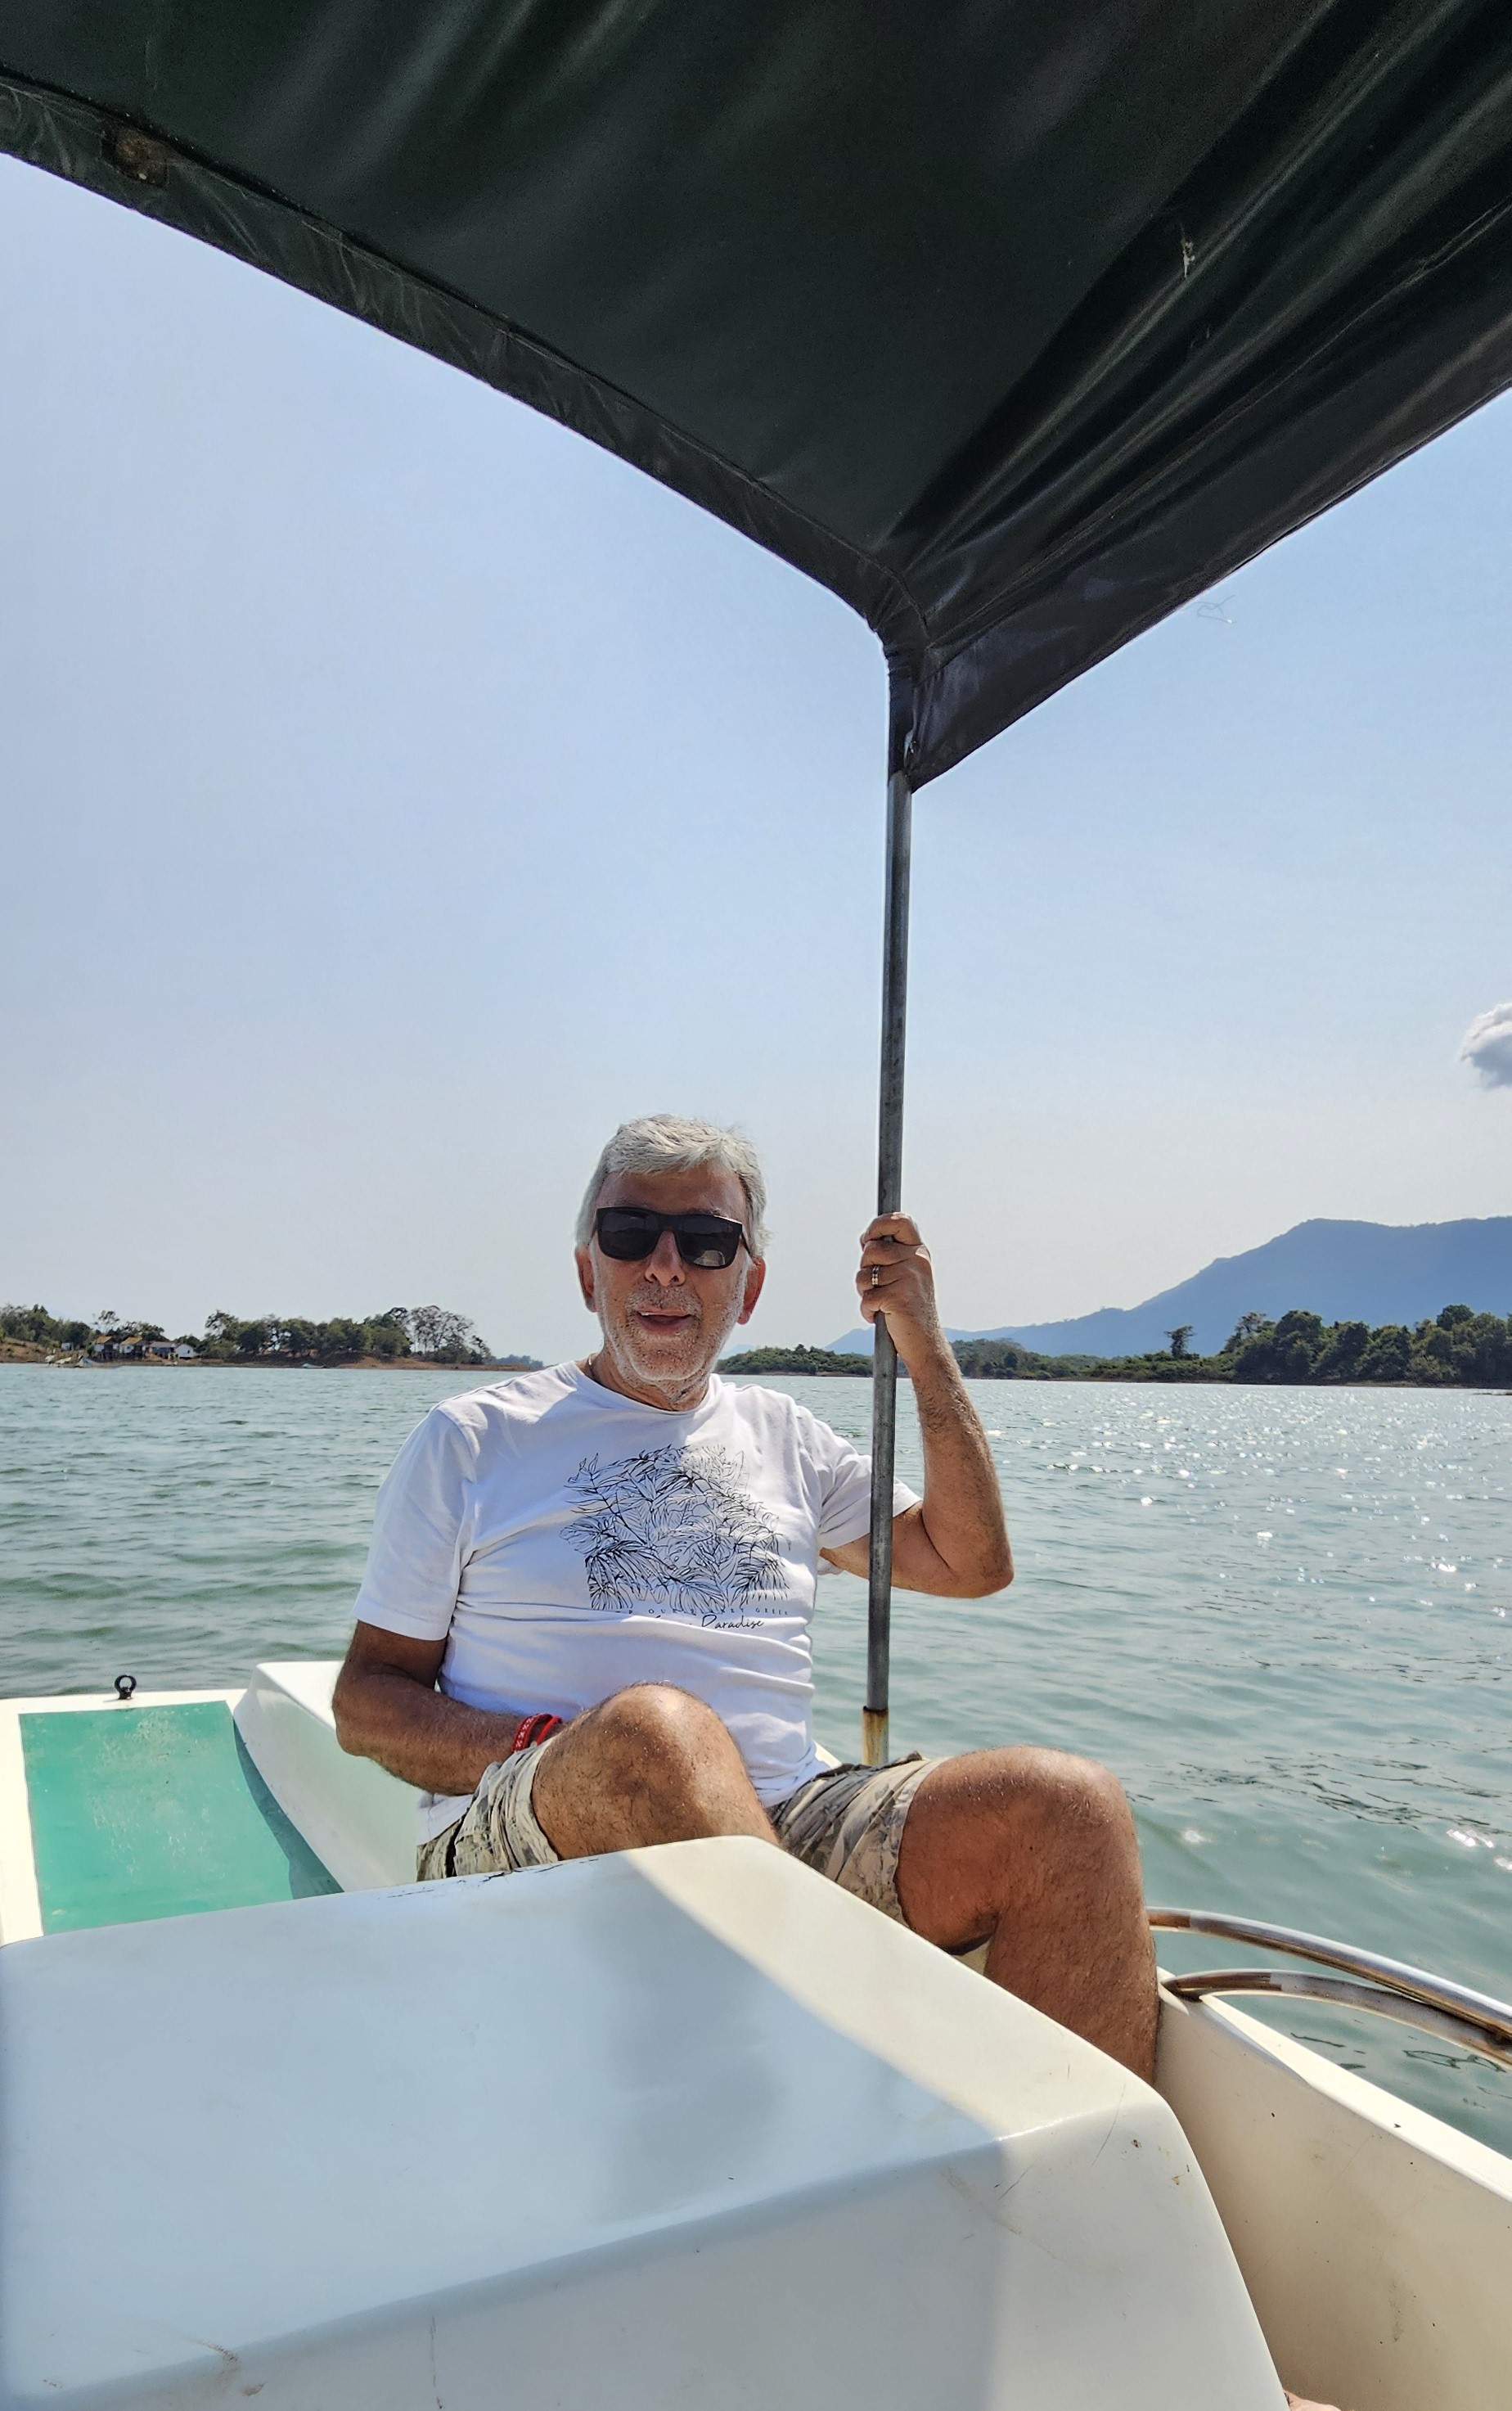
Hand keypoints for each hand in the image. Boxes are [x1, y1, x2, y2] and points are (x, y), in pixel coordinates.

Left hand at [856, 1213, 943, 1366]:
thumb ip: (891, 1257)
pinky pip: (866, 1297)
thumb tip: (865, 1240)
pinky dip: (867, 1311)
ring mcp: (909, 1278)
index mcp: (919, 1253)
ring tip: (881, 1303)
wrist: (925, 1342)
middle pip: (871, 1249)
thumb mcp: (906, 1276)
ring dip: (864, 1292)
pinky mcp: (898, 1297)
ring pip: (864, 1274)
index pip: (900, 1221)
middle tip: (877, 1286)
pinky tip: (880, 1316)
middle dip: (864, 1268)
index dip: (878, 1225)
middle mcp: (917, 1261)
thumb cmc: (909, 1309)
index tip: (867, 1239)